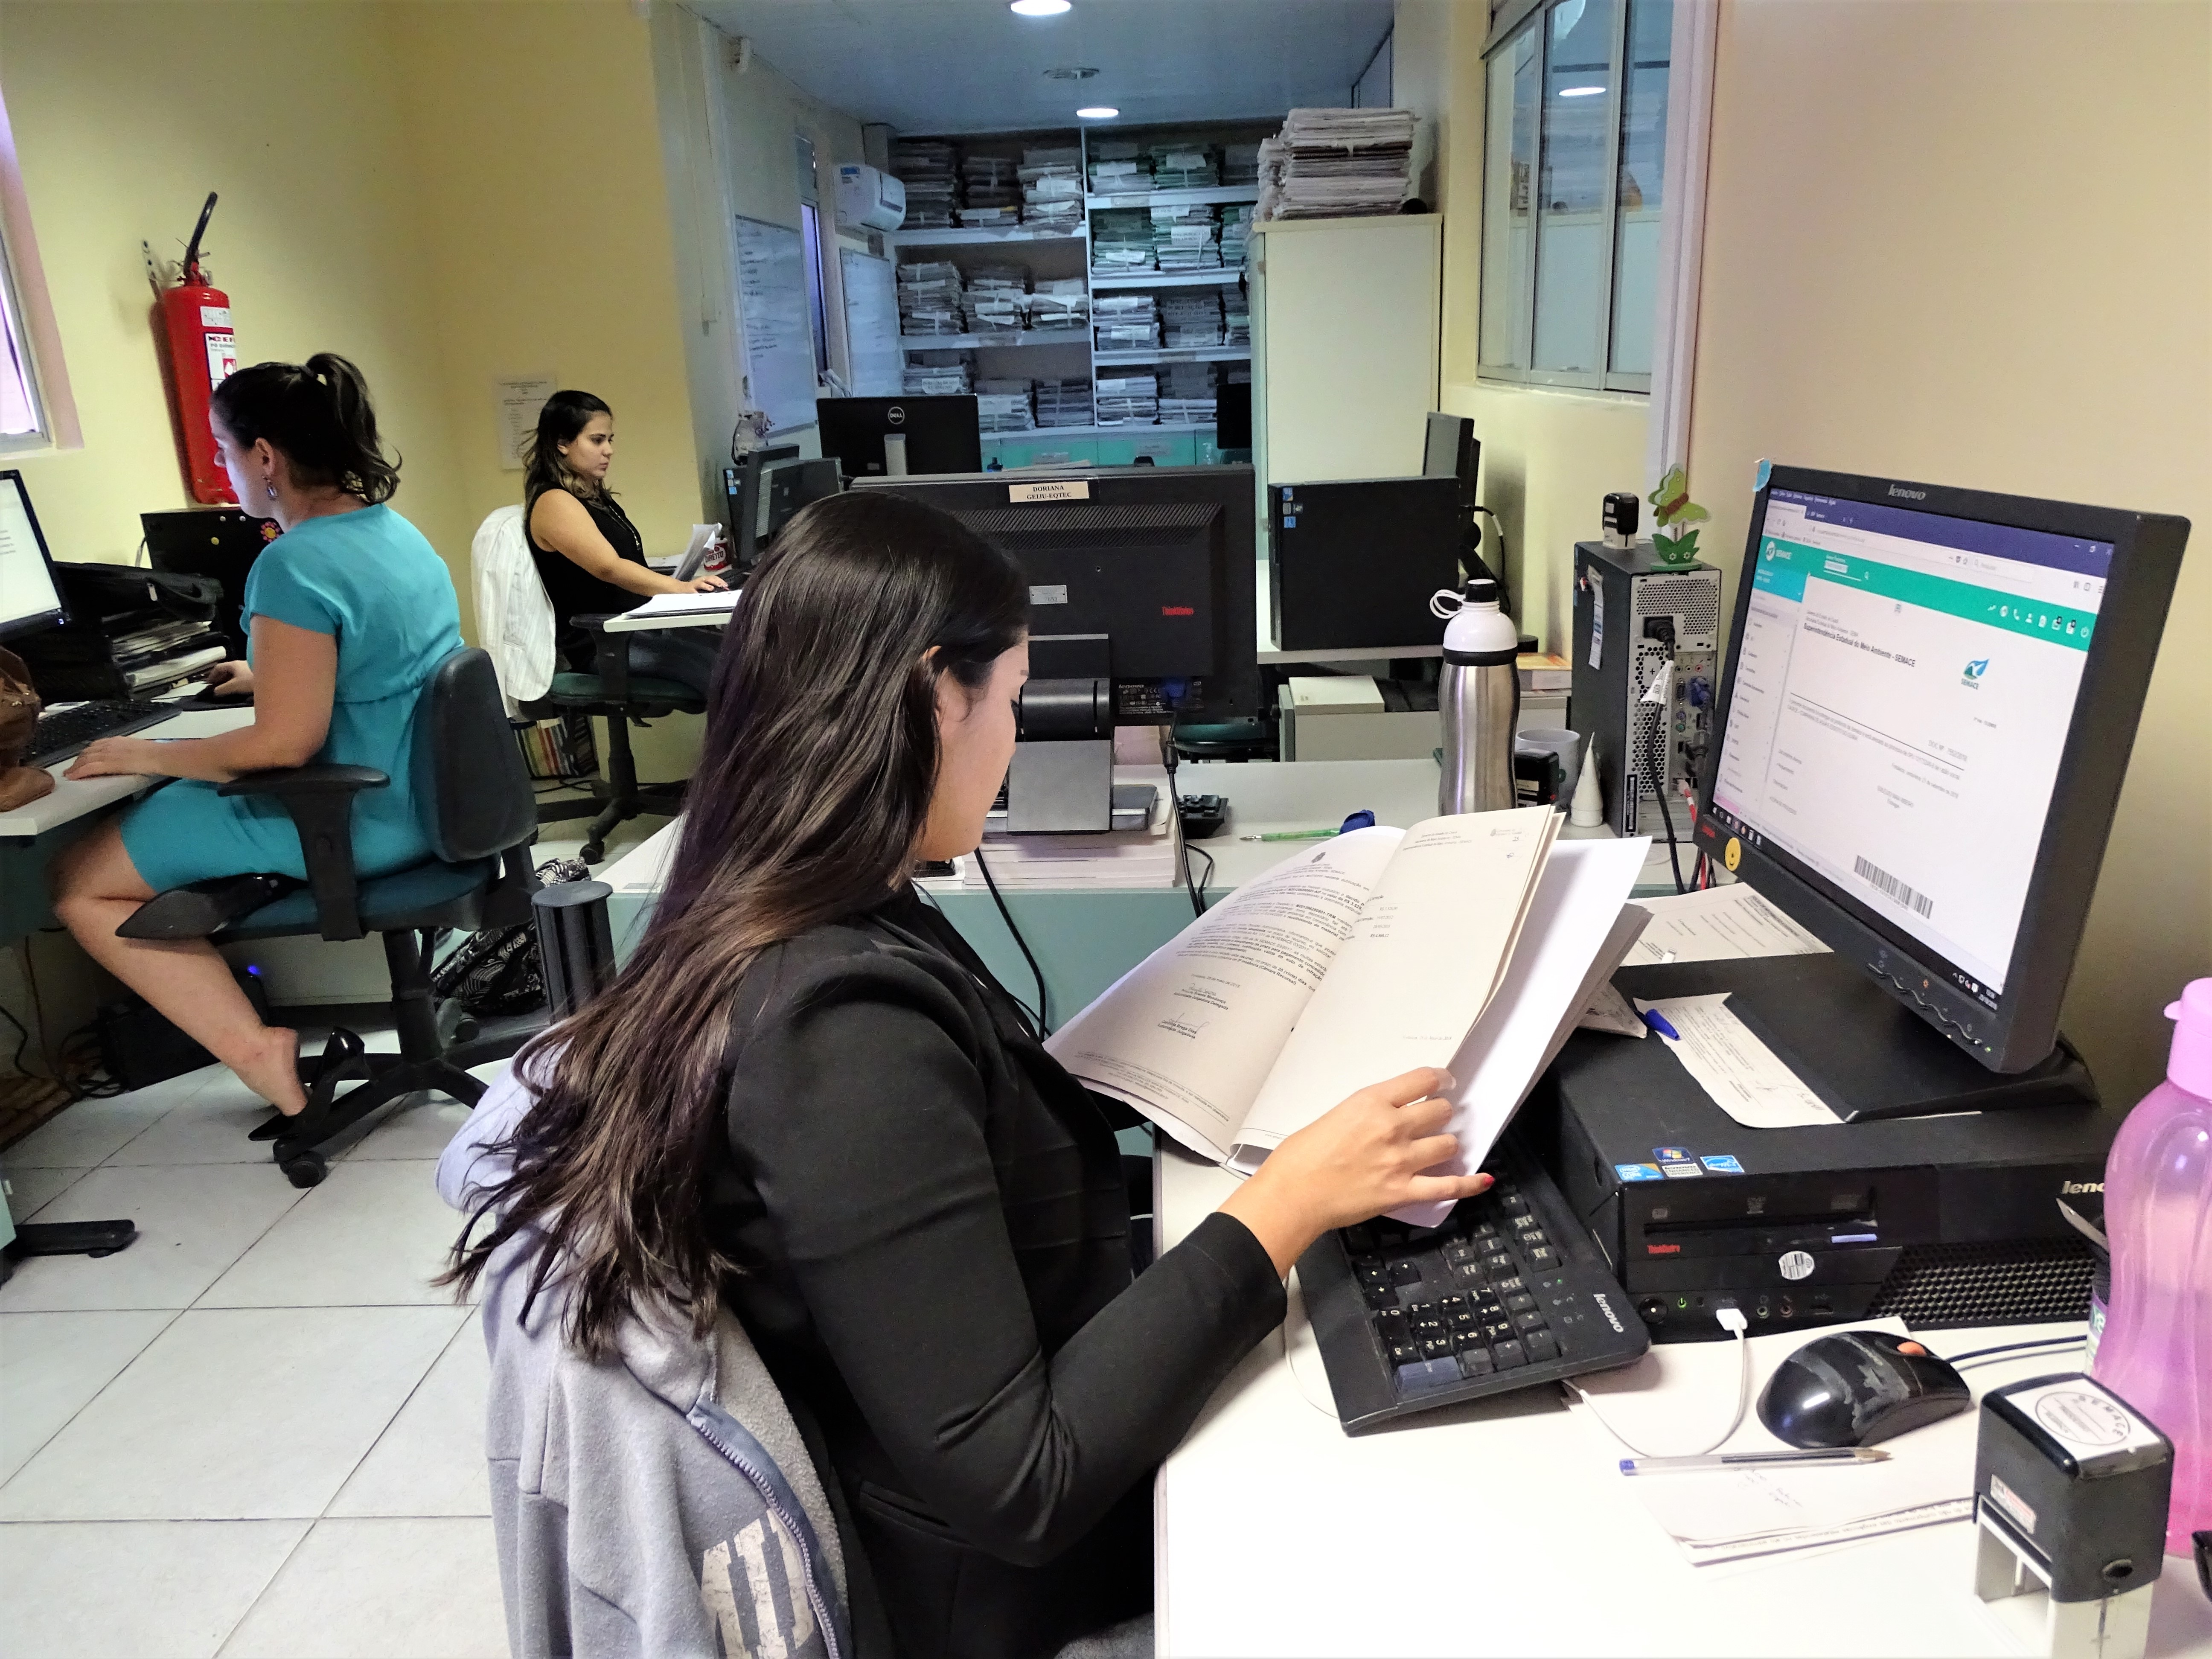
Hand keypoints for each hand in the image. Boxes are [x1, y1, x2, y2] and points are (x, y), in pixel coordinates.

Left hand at [65, 736, 164, 779]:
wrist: (158, 755)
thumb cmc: (155, 754)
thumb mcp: (138, 749)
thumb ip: (128, 752)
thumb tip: (127, 759)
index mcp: (117, 741)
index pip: (96, 745)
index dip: (86, 753)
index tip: (83, 760)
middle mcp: (109, 745)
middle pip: (87, 752)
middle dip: (78, 761)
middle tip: (72, 769)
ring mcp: (108, 753)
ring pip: (85, 759)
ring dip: (75, 767)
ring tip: (70, 775)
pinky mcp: (108, 763)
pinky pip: (89, 767)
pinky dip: (79, 772)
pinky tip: (74, 777)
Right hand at [203, 660, 253, 695]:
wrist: (272, 679)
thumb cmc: (253, 679)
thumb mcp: (235, 685)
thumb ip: (223, 689)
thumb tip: (215, 692)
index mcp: (234, 664)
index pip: (218, 667)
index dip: (212, 675)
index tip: (208, 683)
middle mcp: (241, 664)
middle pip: (227, 670)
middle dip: (221, 679)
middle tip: (216, 687)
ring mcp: (249, 668)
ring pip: (236, 674)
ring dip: (230, 681)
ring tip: (227, 690)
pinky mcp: (256, 674)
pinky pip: (243, 677)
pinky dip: (238, 683)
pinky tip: (239, 689)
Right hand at [682, 574, 728, 592]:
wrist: (680, 588)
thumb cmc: (693, 588)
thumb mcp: (703, 586)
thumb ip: (712, 587)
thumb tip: (723, 590)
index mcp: (704, 579)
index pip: (714, 578)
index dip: (720, 581)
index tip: (726, 585)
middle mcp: (700, 581)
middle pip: (709, 579)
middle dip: (716, 582)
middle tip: (722, 585)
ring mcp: (694, 585)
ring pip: (700, 584)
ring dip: (706, 586)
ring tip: (711, 588)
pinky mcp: (689, 590)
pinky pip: (693, 592)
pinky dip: (696, 593)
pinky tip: (700, 595)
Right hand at [1215, 1067, 1492, 1276]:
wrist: (1292, 1195)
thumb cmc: (1300, 1158)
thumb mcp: (1333, 1116)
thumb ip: (1365, 1114)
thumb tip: (1383, 1117)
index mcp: (1371, 1103)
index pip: (1421, 1080)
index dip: (1439, 1079)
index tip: (1444, 1082)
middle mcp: (1391, 1127)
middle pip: (1440, 1111)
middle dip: (1441, 1113)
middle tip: (1437, 1117)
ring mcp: (1401, 1161)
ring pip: (1447, 1144)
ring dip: (1447, 1144)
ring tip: (1442, 1145)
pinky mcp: (1403, 1192)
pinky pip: (1448, 1187)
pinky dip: (1469, 1184)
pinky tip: (1482, 1180)